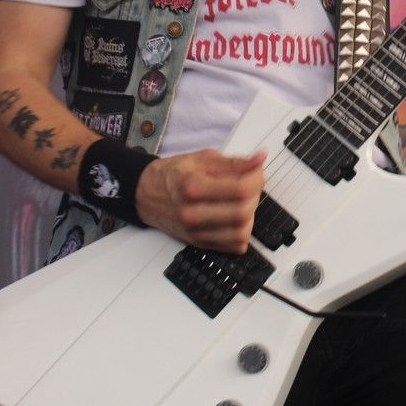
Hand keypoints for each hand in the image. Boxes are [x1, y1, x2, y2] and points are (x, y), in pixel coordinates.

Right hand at [135, 149, 265, 253]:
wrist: (146, 194)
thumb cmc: (173, 175)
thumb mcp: (202, 158)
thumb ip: (234, 162)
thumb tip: (259, 160)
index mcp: (193, 186)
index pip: (241, 189)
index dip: (257, 179)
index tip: (257, 171)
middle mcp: (192, 212)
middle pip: (243, 212)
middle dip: (255, 196)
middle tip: (251, 184)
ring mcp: (195, 231)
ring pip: (241, 233)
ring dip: (250, 216)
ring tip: (242, 201)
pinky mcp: (199, 243)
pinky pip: (234, 246)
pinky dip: (243, 232)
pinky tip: (235, 217)